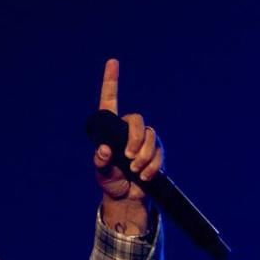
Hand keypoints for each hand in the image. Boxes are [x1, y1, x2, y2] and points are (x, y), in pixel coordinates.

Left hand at [93, 58, 163, 201]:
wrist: (127, 197)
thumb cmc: (111, 181)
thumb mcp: (102, 173)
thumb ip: (100, 161)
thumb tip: (104, 150)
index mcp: (111, 129)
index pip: (110, 101)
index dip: (111, 82)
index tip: (112, 62)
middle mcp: (128, 130)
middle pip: (136, 121)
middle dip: (135, 139)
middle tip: (130, 158)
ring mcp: (144, 139)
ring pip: (150, 137)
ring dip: (144, 156)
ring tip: (136, 172)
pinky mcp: (157, 151)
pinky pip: (158, 152)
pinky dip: (151, 166)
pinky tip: (144, 177)